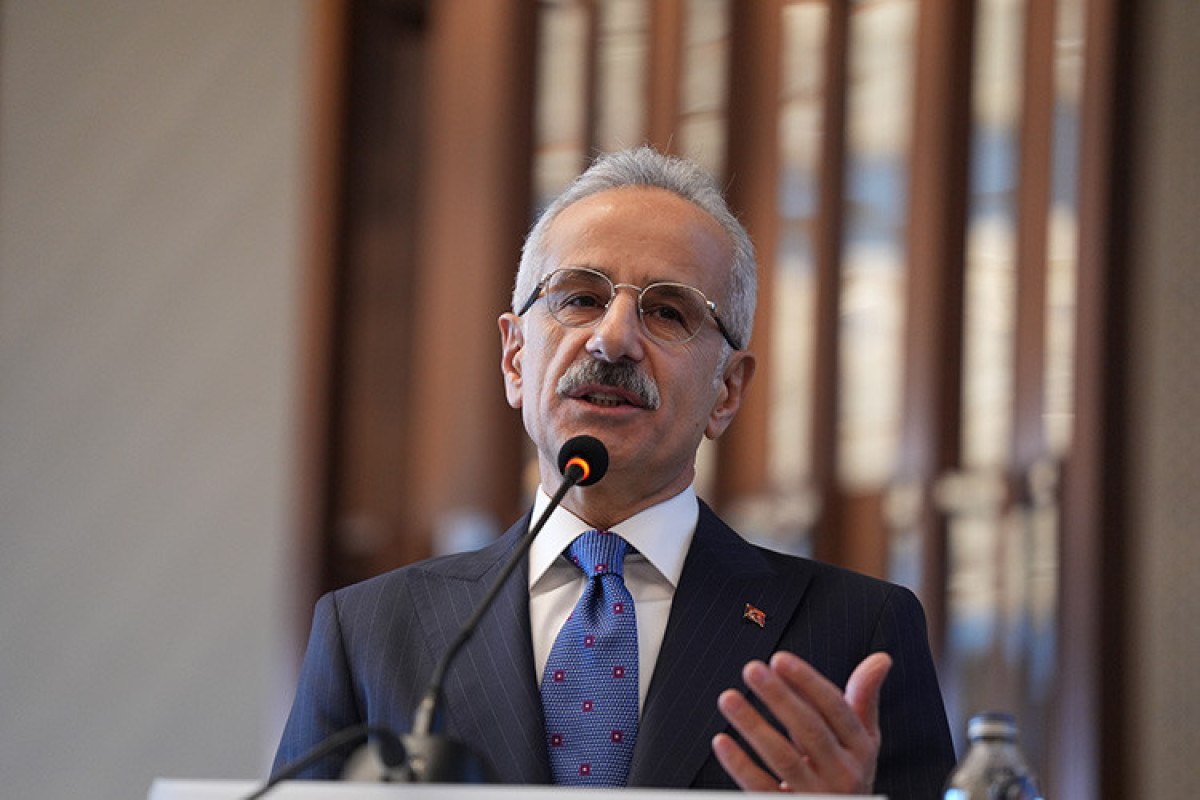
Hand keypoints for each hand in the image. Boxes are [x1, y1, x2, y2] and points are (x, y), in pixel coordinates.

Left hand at [711, 651, 890, 793]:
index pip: (836, 710)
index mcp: (861, 749)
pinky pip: (763, 789)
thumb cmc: (846, 773)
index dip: (808, 682)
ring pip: (784, 759)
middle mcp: (844, 775)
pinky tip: (721, 741)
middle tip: (752, 669)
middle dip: (780, 697)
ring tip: (728, 698)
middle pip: (810, 731)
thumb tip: (881, 658)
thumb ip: (864, 699)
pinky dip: (740, 766)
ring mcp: (818, 797)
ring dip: (754, 726)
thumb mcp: (862, 741)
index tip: (779, 659)